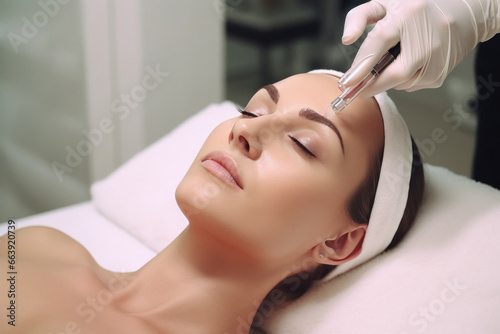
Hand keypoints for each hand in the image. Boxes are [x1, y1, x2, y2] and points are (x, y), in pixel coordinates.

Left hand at [339, 0, 499, 96]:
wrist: (464, 9)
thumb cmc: (417, 6)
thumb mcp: (385, 3)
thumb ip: (359, 17)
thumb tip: (347, 39)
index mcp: (408, 14)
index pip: (380, 42)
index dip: (362, 66)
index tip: (347, 82)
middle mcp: (427, 36)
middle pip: (395, 73)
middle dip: (372, 86)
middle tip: (357, 90)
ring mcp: (438, 55)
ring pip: (402, 82)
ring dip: (388, 79)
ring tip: (390, 61)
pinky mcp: (442, 71)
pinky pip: (413, 85)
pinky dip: (402, 80)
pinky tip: (407, 63)